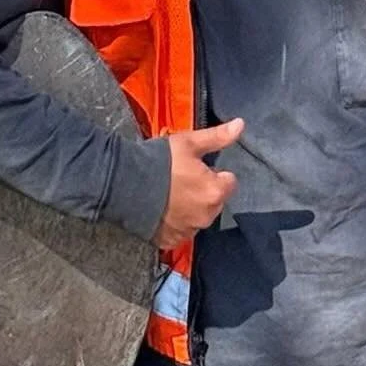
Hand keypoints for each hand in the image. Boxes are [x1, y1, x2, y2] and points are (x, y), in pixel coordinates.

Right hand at [153, 119, 243, 249]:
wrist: (124, 184)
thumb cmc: (160, 161)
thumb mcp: (189, 143)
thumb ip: (217, 137)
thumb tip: (241, 125)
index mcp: (215, 191)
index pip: (229, 181)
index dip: (214, 172)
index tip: (197, 167)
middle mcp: (207, 215)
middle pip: (215, 200)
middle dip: (204, 190)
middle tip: (182, 178)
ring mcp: (189, 230)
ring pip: (199, 215)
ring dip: (191, 207)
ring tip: (170, 192)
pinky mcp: (172, 240)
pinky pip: (182, 229)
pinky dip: (176, 221)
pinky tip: (163, 208)